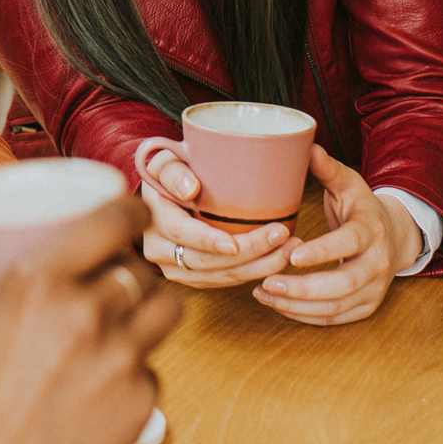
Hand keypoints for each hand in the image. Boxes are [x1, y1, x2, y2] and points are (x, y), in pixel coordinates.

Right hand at [0, 193, 179, 443]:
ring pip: (165, 311)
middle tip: (119, 270)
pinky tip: (110, 373)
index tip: (133, 211)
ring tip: (131, 311)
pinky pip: (153, 368)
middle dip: (136, 265)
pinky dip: (136, 367)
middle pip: (144, 268)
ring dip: (150, 305)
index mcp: (40, 282)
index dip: (133, 209)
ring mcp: (121, 360)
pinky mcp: (140, 403)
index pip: (114, 221)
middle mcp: (89, 314)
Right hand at [134, 142, 297, 288]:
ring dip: (258, 267)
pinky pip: (225, 282)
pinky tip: (277, 259)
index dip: (208, 241)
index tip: (235, 243)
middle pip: (206, 262)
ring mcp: (175, 268)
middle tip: (283, 236)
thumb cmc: (171, 173)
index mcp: (152, 219)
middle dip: (248, 253)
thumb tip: (190, 190)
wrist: (164, 194)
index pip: (181, 233)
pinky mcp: (193, 277)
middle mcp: (159, 251)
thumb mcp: (165, 162)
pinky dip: (253, 273)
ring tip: (290, 249)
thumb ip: (174, 171)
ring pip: (220, 277)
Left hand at [252, 143, 418, 325]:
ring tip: (263, 294)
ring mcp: (375, 289)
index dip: (323, 251)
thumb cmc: (361, 207)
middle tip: (266, 283)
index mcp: (371, 230)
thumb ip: (327, 168)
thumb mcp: (348, 183)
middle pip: (343, 284)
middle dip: (303, 288)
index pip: (349, 243)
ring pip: (336, 307)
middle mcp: (377, 263)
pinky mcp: (367, 306)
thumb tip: (306, 146)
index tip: (292, 254)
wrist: (395, 236)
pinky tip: (279, 305)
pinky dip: (305, 316)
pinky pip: (335, 318)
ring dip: (298, 305)